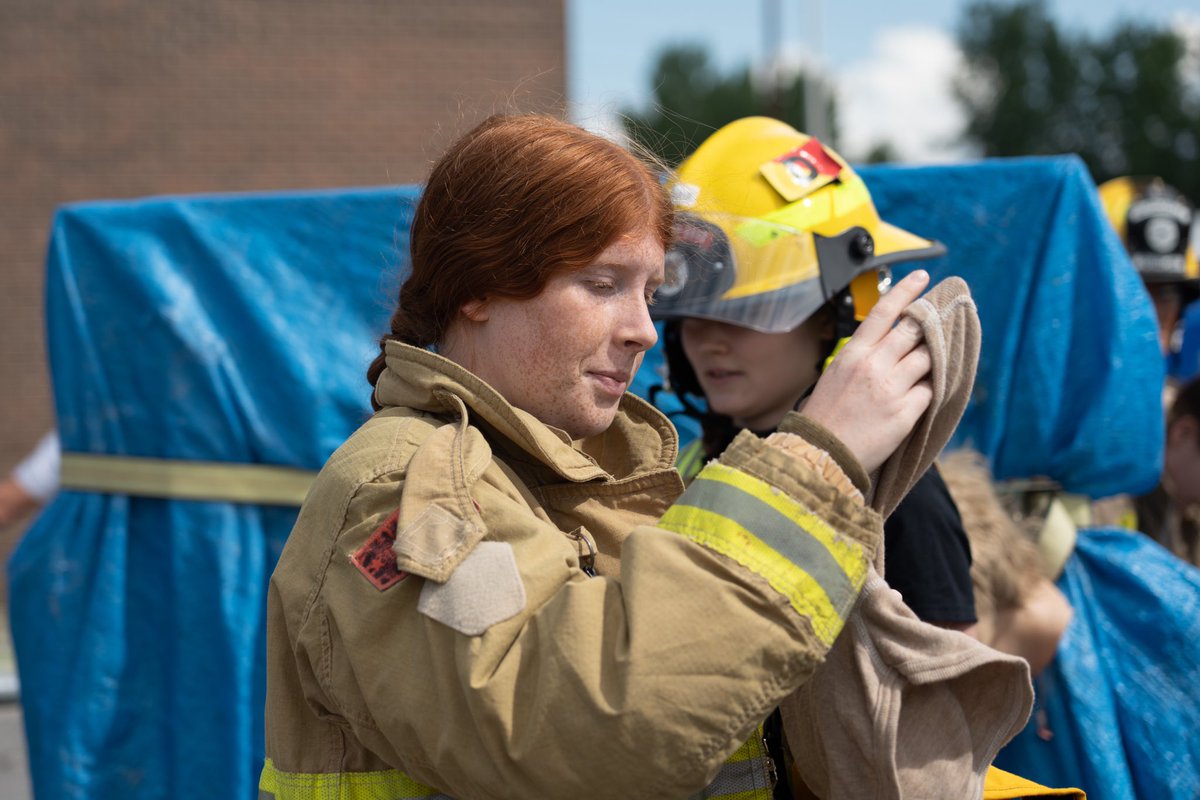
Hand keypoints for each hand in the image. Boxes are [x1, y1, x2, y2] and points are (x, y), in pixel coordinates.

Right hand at [800, 270, 932, 474]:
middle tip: (941, 319)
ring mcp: (891, 388)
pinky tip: (923, 394)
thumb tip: (891, 346)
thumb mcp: (836, 376)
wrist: (821, 456)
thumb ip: (863, 359)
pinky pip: (929, 391)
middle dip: (930, 323)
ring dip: (933, 359)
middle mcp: (874, 365)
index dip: (906, 291)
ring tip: (931, 364)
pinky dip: (930, 390)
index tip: (922, 278)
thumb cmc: (824, 418)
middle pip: (913, 330)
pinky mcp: (905, 412)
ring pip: (927, 359)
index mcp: (853, 353)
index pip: (885, 312)